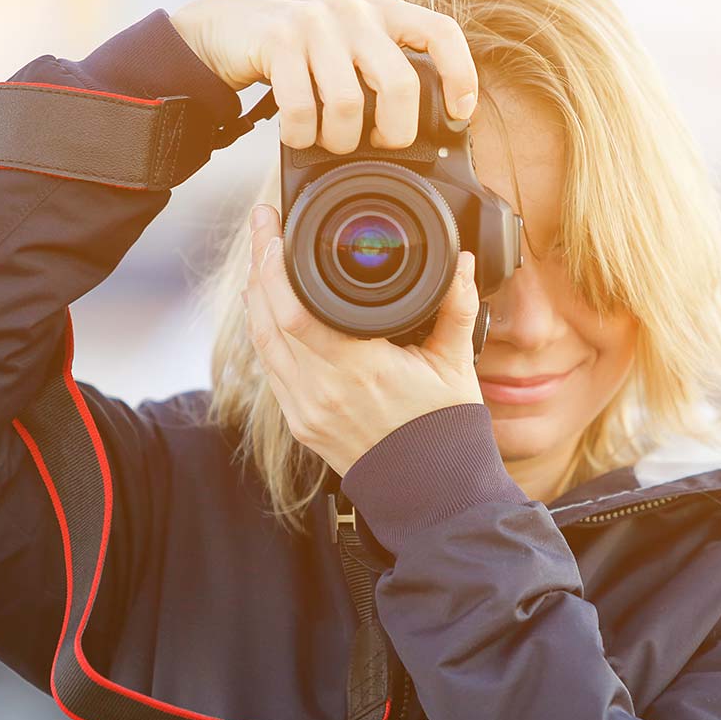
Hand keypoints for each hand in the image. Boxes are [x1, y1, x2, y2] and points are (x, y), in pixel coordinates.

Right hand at [170, 0, 478, 153]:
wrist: (228, 24)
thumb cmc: (301, 49)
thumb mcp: (350, 46)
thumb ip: (384, 69)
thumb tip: (426, 129)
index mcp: (384, 10)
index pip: (442, 33)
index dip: (460, 75)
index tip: (460, 113)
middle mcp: (356, 11)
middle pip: (400, 86)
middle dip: (395, 133)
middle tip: (380, 145)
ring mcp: (316, 23)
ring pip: (349, 105)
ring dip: (339, 141)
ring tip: (329, 142)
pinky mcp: (278, 40)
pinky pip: (301, 109)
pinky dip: (300, 137)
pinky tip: (296, 136)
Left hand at [242, 202, 483, 476]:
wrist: (432, 493)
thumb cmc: (445, 429)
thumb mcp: (456, 363)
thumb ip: (458, 306)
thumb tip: (464, 261)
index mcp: (359, 369)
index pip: (293, 308)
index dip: (273, 263)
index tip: (273, 226)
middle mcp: (322, 390)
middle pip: (266, 317)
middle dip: (258, 265)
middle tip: (262, 226)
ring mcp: (305, 410)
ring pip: (262, 342)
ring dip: (256, 296)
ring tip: (260, 257)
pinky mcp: (301, 423)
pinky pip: (271, 369)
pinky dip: (265, 332)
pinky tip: (267, 307)